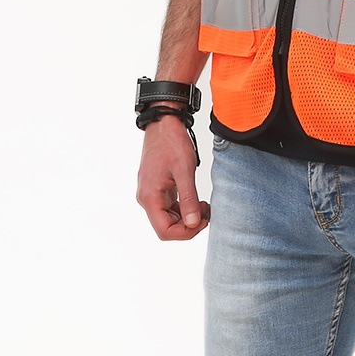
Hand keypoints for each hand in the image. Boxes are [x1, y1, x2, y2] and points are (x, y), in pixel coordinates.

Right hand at [136, 115, 209, 239]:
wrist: (164, 123)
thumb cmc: (172, 142)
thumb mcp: (184, 170)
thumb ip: (189, 199)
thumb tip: (194, 223)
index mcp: (150, 197)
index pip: (165, 231)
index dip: (185, 232)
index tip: (202, 220)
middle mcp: (147, 198)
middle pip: (166, 227)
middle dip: (188, 225)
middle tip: (207, 213)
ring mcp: (151, 193)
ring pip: (169, 218)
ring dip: (187, 217)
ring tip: (205, 206)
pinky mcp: (158, 188)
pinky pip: (169, 207)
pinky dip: (184, 208)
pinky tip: (197, 201)